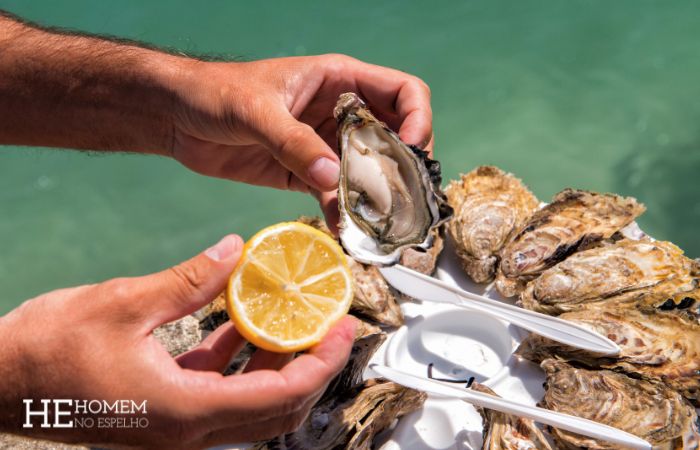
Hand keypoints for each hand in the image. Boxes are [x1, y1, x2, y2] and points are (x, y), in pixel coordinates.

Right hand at [0, 235, 355, 448]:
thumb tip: (237, 250)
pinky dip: (240, 360)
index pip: (280, 397)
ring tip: (295, 319)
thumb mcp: (126, 304)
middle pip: (277, 410)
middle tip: (331, 326)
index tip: (343, 331)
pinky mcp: (164, 412)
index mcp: (185, 410)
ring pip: (252, 404)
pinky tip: (242, 322)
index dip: (320, 364)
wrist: (0, 380)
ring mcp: (177, 426)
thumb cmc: (50, 350)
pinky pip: (219, 390)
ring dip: (279, 364)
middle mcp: (188, 430)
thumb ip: (191, 280)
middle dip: (311, 368)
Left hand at [170, 54, 432, 230]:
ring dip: (376, 198)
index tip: (412, 152)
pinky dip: (343, 214)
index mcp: (339, 81)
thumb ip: (293, 142)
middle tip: (402, 200)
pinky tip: (345, 231)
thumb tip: (333, 176)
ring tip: (379, 224)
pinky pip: (336, 195)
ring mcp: (325, 145)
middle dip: (403, 169)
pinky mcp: (306, 174)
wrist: (177, 118)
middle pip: (395, 138)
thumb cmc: (214, 92)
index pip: (403, 93)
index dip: (419, 120)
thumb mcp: (255, 111)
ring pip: (368, 172)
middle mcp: (340, 113)